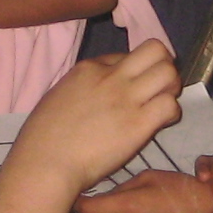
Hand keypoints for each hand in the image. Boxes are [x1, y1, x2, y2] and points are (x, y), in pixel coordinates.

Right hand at [7, 42, 181, 197]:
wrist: (46, 163)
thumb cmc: (42, 137)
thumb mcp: (59, 95)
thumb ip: (82, 88)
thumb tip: (97, 93)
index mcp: (88, 68)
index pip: (125, 56)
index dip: (132, 72)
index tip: (130, 89)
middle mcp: (111, 76)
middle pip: (155, 50)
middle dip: (163, 66)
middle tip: (157, 88)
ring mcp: (126, 98)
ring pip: (168, 72)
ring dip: (171, 87)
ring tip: (161, 104)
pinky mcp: (138, 123)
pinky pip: (170, 105)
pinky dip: (171, 113)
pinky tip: (159, 124)